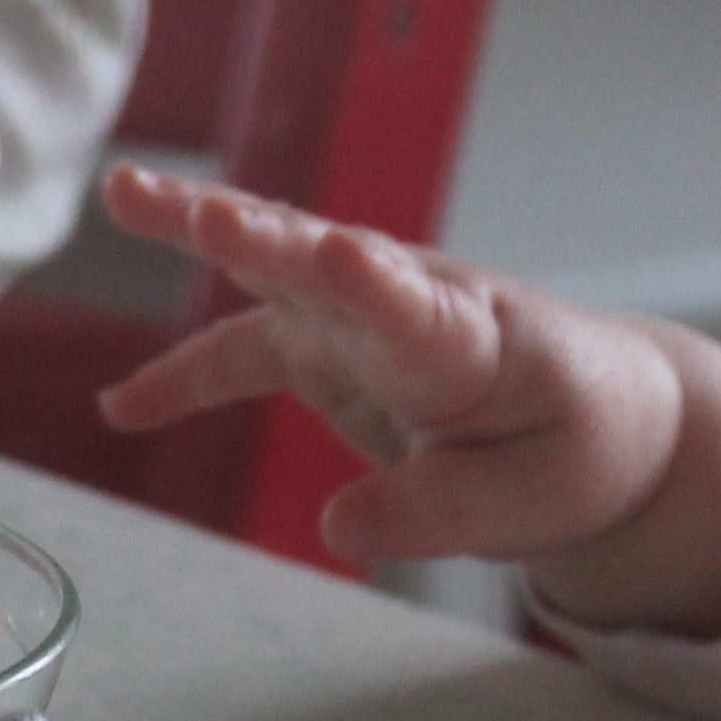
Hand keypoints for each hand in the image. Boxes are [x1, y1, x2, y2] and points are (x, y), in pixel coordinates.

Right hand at [92, 163, 720, 636]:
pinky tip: (121, 408)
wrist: (599, 412)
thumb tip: (335, 527)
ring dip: (204, 227)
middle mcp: (408, 306)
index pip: (414, 309)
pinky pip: (243, 352)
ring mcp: (361, 316)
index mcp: (472, 342)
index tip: (337, 253)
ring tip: (124, 193)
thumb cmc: (577, 448)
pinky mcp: (330, 344)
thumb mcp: (532, 505)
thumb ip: (438, 513)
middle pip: (325, 262)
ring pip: (275, 268)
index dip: (371, 284)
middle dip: (262, 236)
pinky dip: (183, 378)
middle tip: (206, 213)